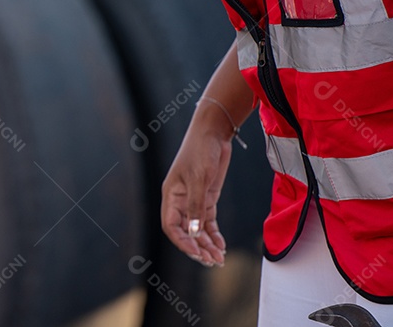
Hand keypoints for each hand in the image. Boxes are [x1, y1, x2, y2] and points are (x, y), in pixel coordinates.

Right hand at [161, 106, 232, 266]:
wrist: (213, 132)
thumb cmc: (201, 150)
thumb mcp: (199, 178)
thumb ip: (196, 206)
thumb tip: (193, 232)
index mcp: (171, 195)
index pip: (171, 226)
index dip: (182, 242)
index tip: (196, 253)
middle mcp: (181, 200)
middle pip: (185, 231)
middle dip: (197, 247)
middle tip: (212, 261)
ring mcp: (194, 199)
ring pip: (197, 229)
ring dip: (207, 244)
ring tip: (219, 258)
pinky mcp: (207, 197)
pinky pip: (208, 221)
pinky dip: (213, 234)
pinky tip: (221, 245)